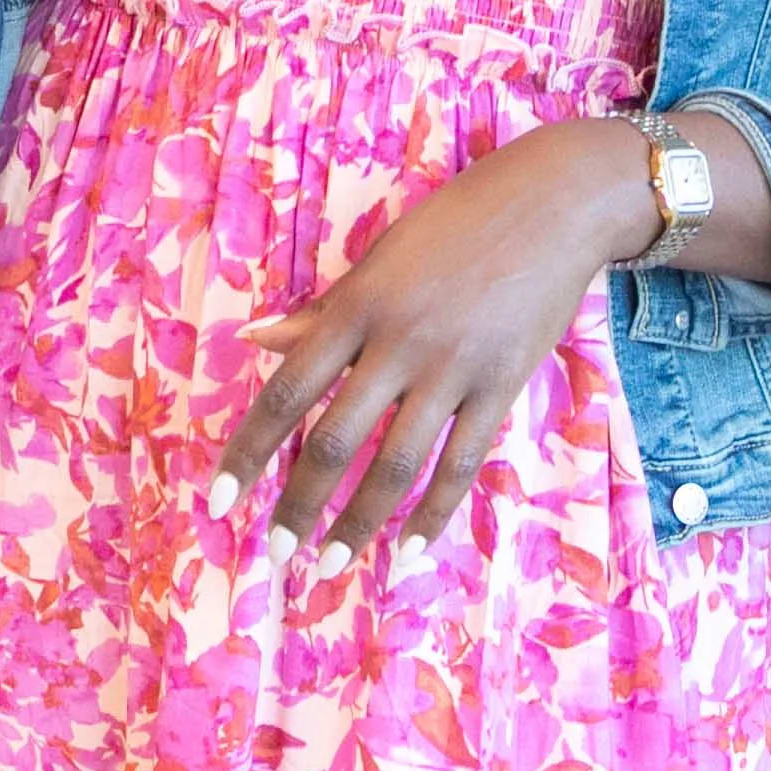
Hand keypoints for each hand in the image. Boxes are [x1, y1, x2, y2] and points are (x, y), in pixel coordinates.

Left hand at [214, 119, 652, 563]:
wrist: (552, 204)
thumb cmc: (453, 224)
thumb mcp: (378, 259)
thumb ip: (322, 312)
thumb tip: (253, 339)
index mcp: (355, 308)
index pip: (286, 394)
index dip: (248, 454)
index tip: (218, 503)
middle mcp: (398, 343)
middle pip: (337, 441)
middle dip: (300, 507)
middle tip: (274, 557)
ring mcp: (453, 368)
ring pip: (397, 465)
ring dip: (360, 524)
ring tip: (331, 567)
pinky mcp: (501, 386)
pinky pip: (462, 464)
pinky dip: (434, 514)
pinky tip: (408, 551)